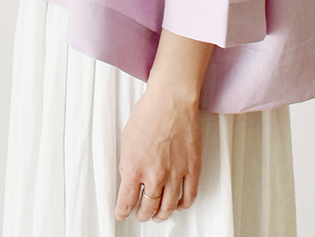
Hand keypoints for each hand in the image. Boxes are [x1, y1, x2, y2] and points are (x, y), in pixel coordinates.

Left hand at [114, 83, 201, 222]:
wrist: (171, 99)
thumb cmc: (149, 112)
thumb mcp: (127, 139)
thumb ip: (128, 162)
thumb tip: (129, 177)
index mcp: (134, 168)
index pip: (126, 203)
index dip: (122, 212)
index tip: (122, 214)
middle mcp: (154, 175)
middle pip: (148, 208)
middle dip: (142, 214)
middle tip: (141, 214)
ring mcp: (175, 174)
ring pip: (168, 207)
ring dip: (162, 214)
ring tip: (159, 214)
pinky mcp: (192, 168)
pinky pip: (189, 196)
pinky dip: (183, 204)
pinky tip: (179, 204)